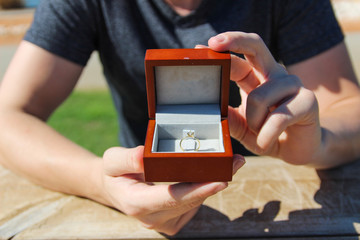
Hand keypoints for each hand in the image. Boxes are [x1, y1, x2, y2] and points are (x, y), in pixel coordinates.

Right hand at [101, 146, 244, 234]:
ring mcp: (163, 224)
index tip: (221, 180)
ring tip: (229, 164)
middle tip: (236, 162)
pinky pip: (193, 207)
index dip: (198, 190)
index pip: (172, 197)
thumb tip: (143, 155)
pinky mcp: (171, 223)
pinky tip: (209, 176)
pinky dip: (203, 191)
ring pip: (195, 204)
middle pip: (190, 201)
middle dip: (214, 182)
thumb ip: (126, 159)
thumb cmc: (114, 173)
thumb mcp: (112, 160)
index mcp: (137, 203)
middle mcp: (152, 218)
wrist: (115, 190)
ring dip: (212, 185)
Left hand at [208, 32, 321, 164]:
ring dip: (252, 121)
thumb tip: (210, 109)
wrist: (297, 152)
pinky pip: (278, 117)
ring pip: (258, 96)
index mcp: (256, 78)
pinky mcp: (308, 101)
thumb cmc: (267, 135)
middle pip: (256, 46)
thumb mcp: (242, 127)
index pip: (239, 58)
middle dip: (234, 40)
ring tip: (258, 134)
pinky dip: (266, 134)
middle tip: (213, 44)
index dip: (222, 51)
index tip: (199, 48)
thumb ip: (229, 117)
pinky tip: (265, 142)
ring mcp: (293, 85)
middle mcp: (274, 75)